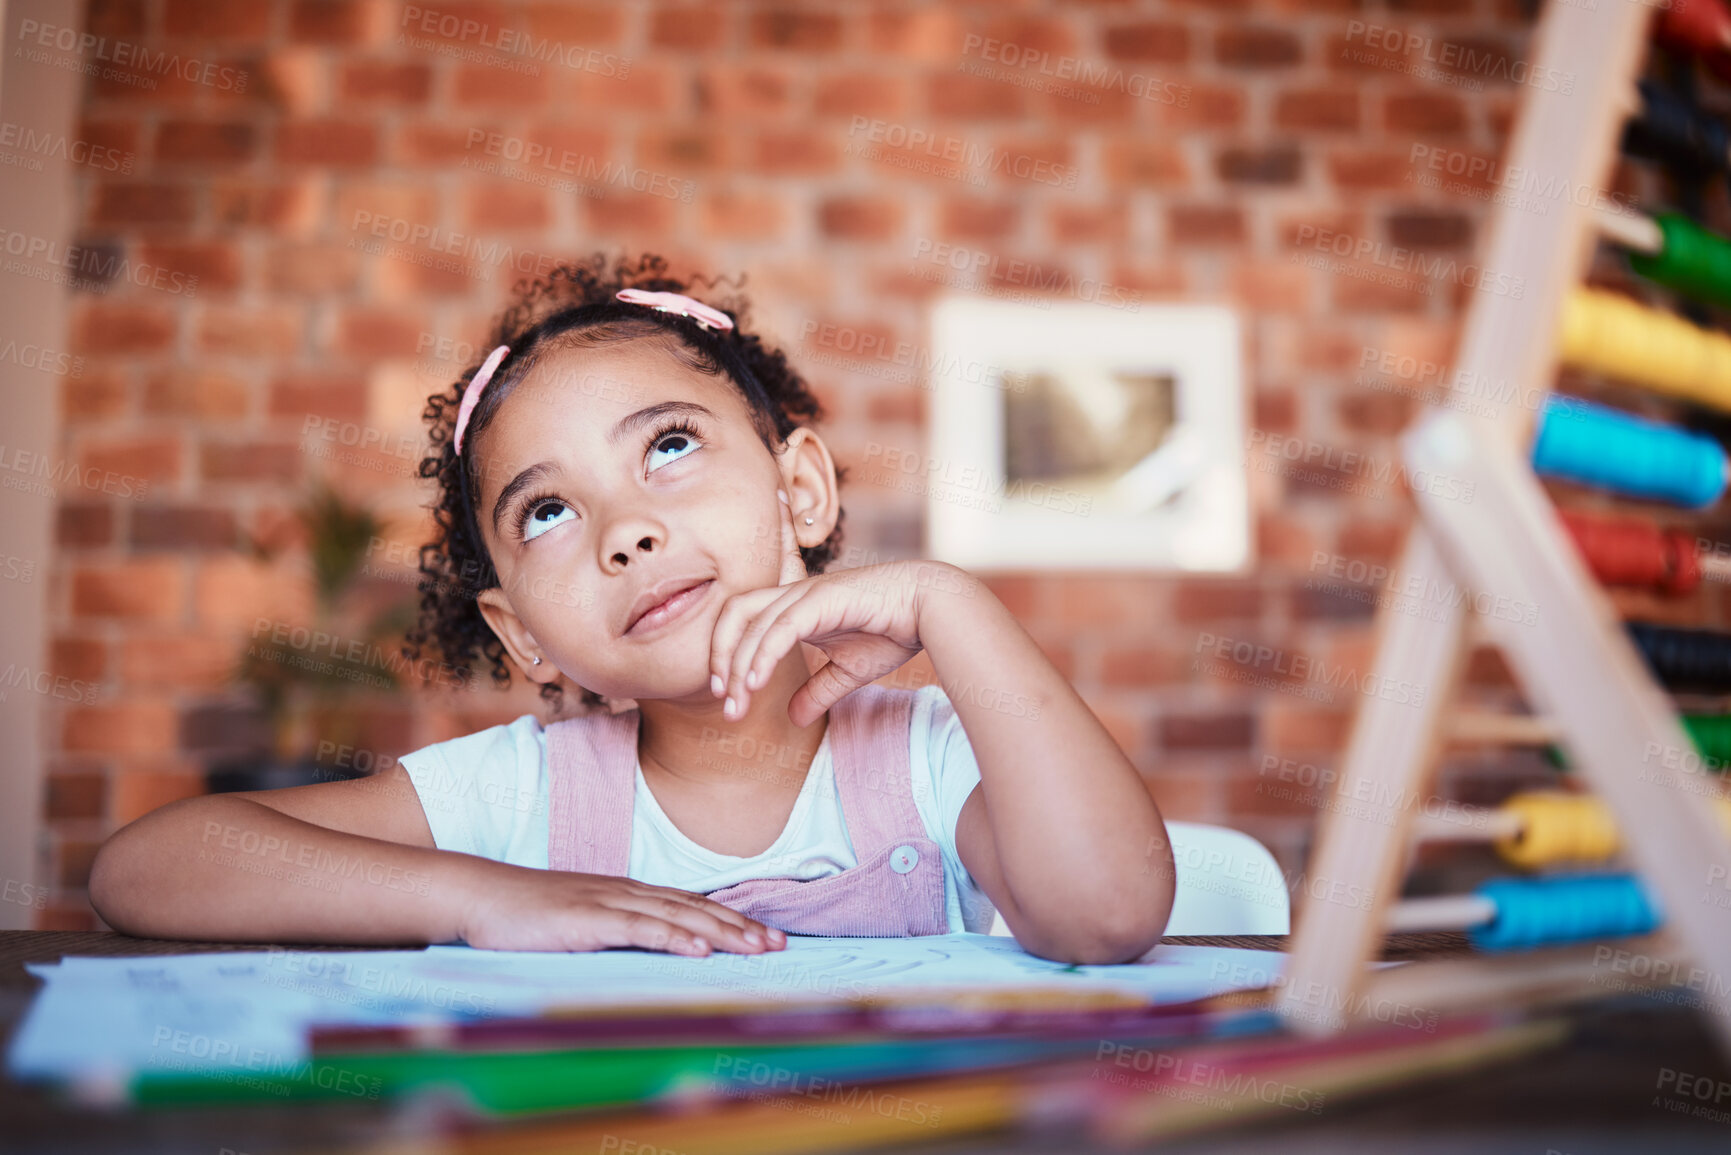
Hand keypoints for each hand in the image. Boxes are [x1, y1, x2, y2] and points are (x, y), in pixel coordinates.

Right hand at [457, 862, 786, 954]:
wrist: (481, 895)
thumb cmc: (529, 914)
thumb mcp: (583, 922)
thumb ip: (618, 930)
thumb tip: (654, 947)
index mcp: (629, 894)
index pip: (692, 906)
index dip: (733, 920)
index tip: (768, 936)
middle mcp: (627, 893)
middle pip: (696, 909)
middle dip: (742, 927)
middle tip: (781, 945)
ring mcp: (608, 903)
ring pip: (678, 916)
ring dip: (722, 932)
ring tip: (757, 947)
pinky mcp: (587, 919)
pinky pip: (639, 928)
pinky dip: (674, 937)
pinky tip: (699, 949)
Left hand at [710, 488, 932, 727]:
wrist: (929, 608)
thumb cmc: (892, 632)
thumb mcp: (847, 673)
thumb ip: (817, 692)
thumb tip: (793, 719)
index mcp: (794, 607)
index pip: (741, 623)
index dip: (725, 657)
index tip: (728, 698)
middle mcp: (793, 595)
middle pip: (733, 616)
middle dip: (719, 659)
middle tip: (725, 704)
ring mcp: (806, 593)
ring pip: (753, 624)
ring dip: (738, 666)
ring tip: (736, 705)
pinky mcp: (822, 598)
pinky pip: (781, 628)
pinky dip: (762, 655)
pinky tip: (755, 684)